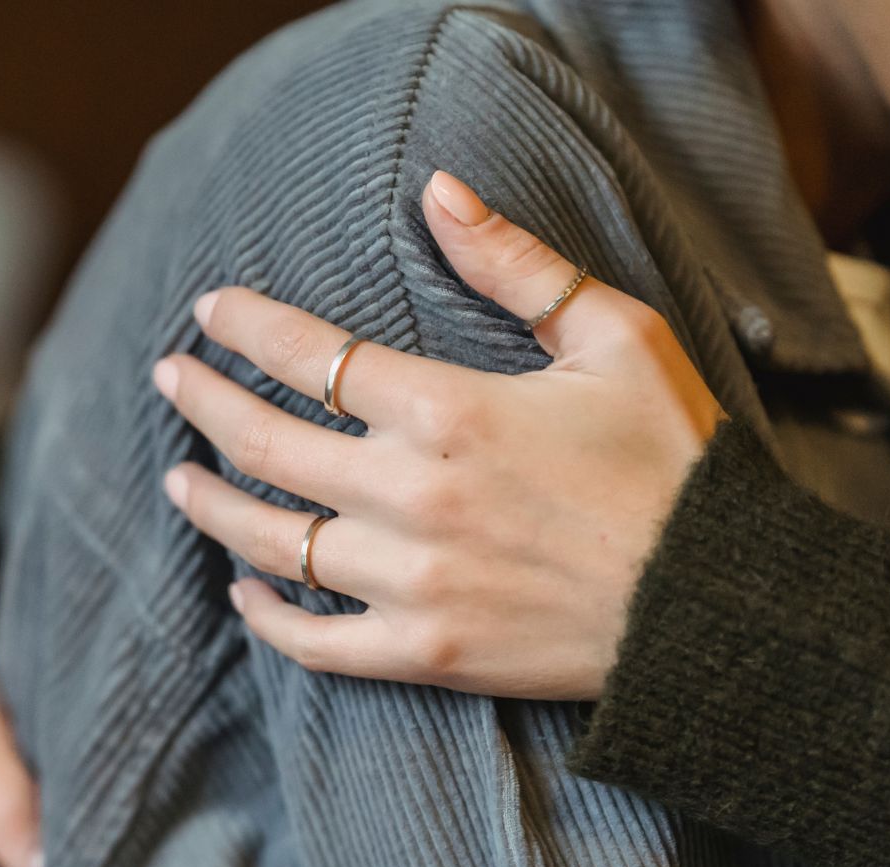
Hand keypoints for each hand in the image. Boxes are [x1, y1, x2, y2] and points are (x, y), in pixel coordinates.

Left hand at [153, 171, 724, 700]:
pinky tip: (243, 592)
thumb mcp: (616, 339)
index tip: (208, 312)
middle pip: (265, 443)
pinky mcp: (425, 653)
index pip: (310, 357)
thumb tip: (437, 190)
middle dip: (202, 403)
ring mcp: (411, 582)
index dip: (246, 328)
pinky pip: (314, 641)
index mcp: (449, 410)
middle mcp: (412, 496)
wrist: (718, 606)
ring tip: (179, 479)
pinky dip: (266, 618)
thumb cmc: (674, 463)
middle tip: (170, 379)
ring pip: (272, 540)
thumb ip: (516, 265)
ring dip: (213, 505)